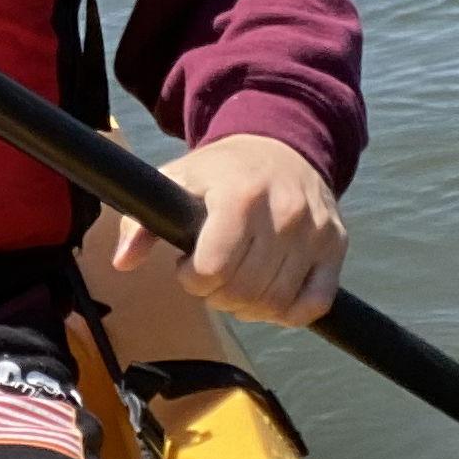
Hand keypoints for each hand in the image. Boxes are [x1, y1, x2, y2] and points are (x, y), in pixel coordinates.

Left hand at [96, 132, 344, 325]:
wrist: (283, 146)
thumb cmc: (223, 171)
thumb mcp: (176, 181)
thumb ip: (141, 221)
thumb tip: (122, 261)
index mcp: (240, 195)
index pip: (212, 268)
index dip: (192, 277)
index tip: (188, 264)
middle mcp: (284, 212)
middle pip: (242, 290)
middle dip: (217, 294)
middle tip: (212, 275)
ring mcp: (314, 231)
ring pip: (276, 303)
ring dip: (248, 306)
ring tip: (238, 281)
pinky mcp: (335, 245)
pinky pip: (314, 304)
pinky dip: (288, 312)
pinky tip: (270, 294)